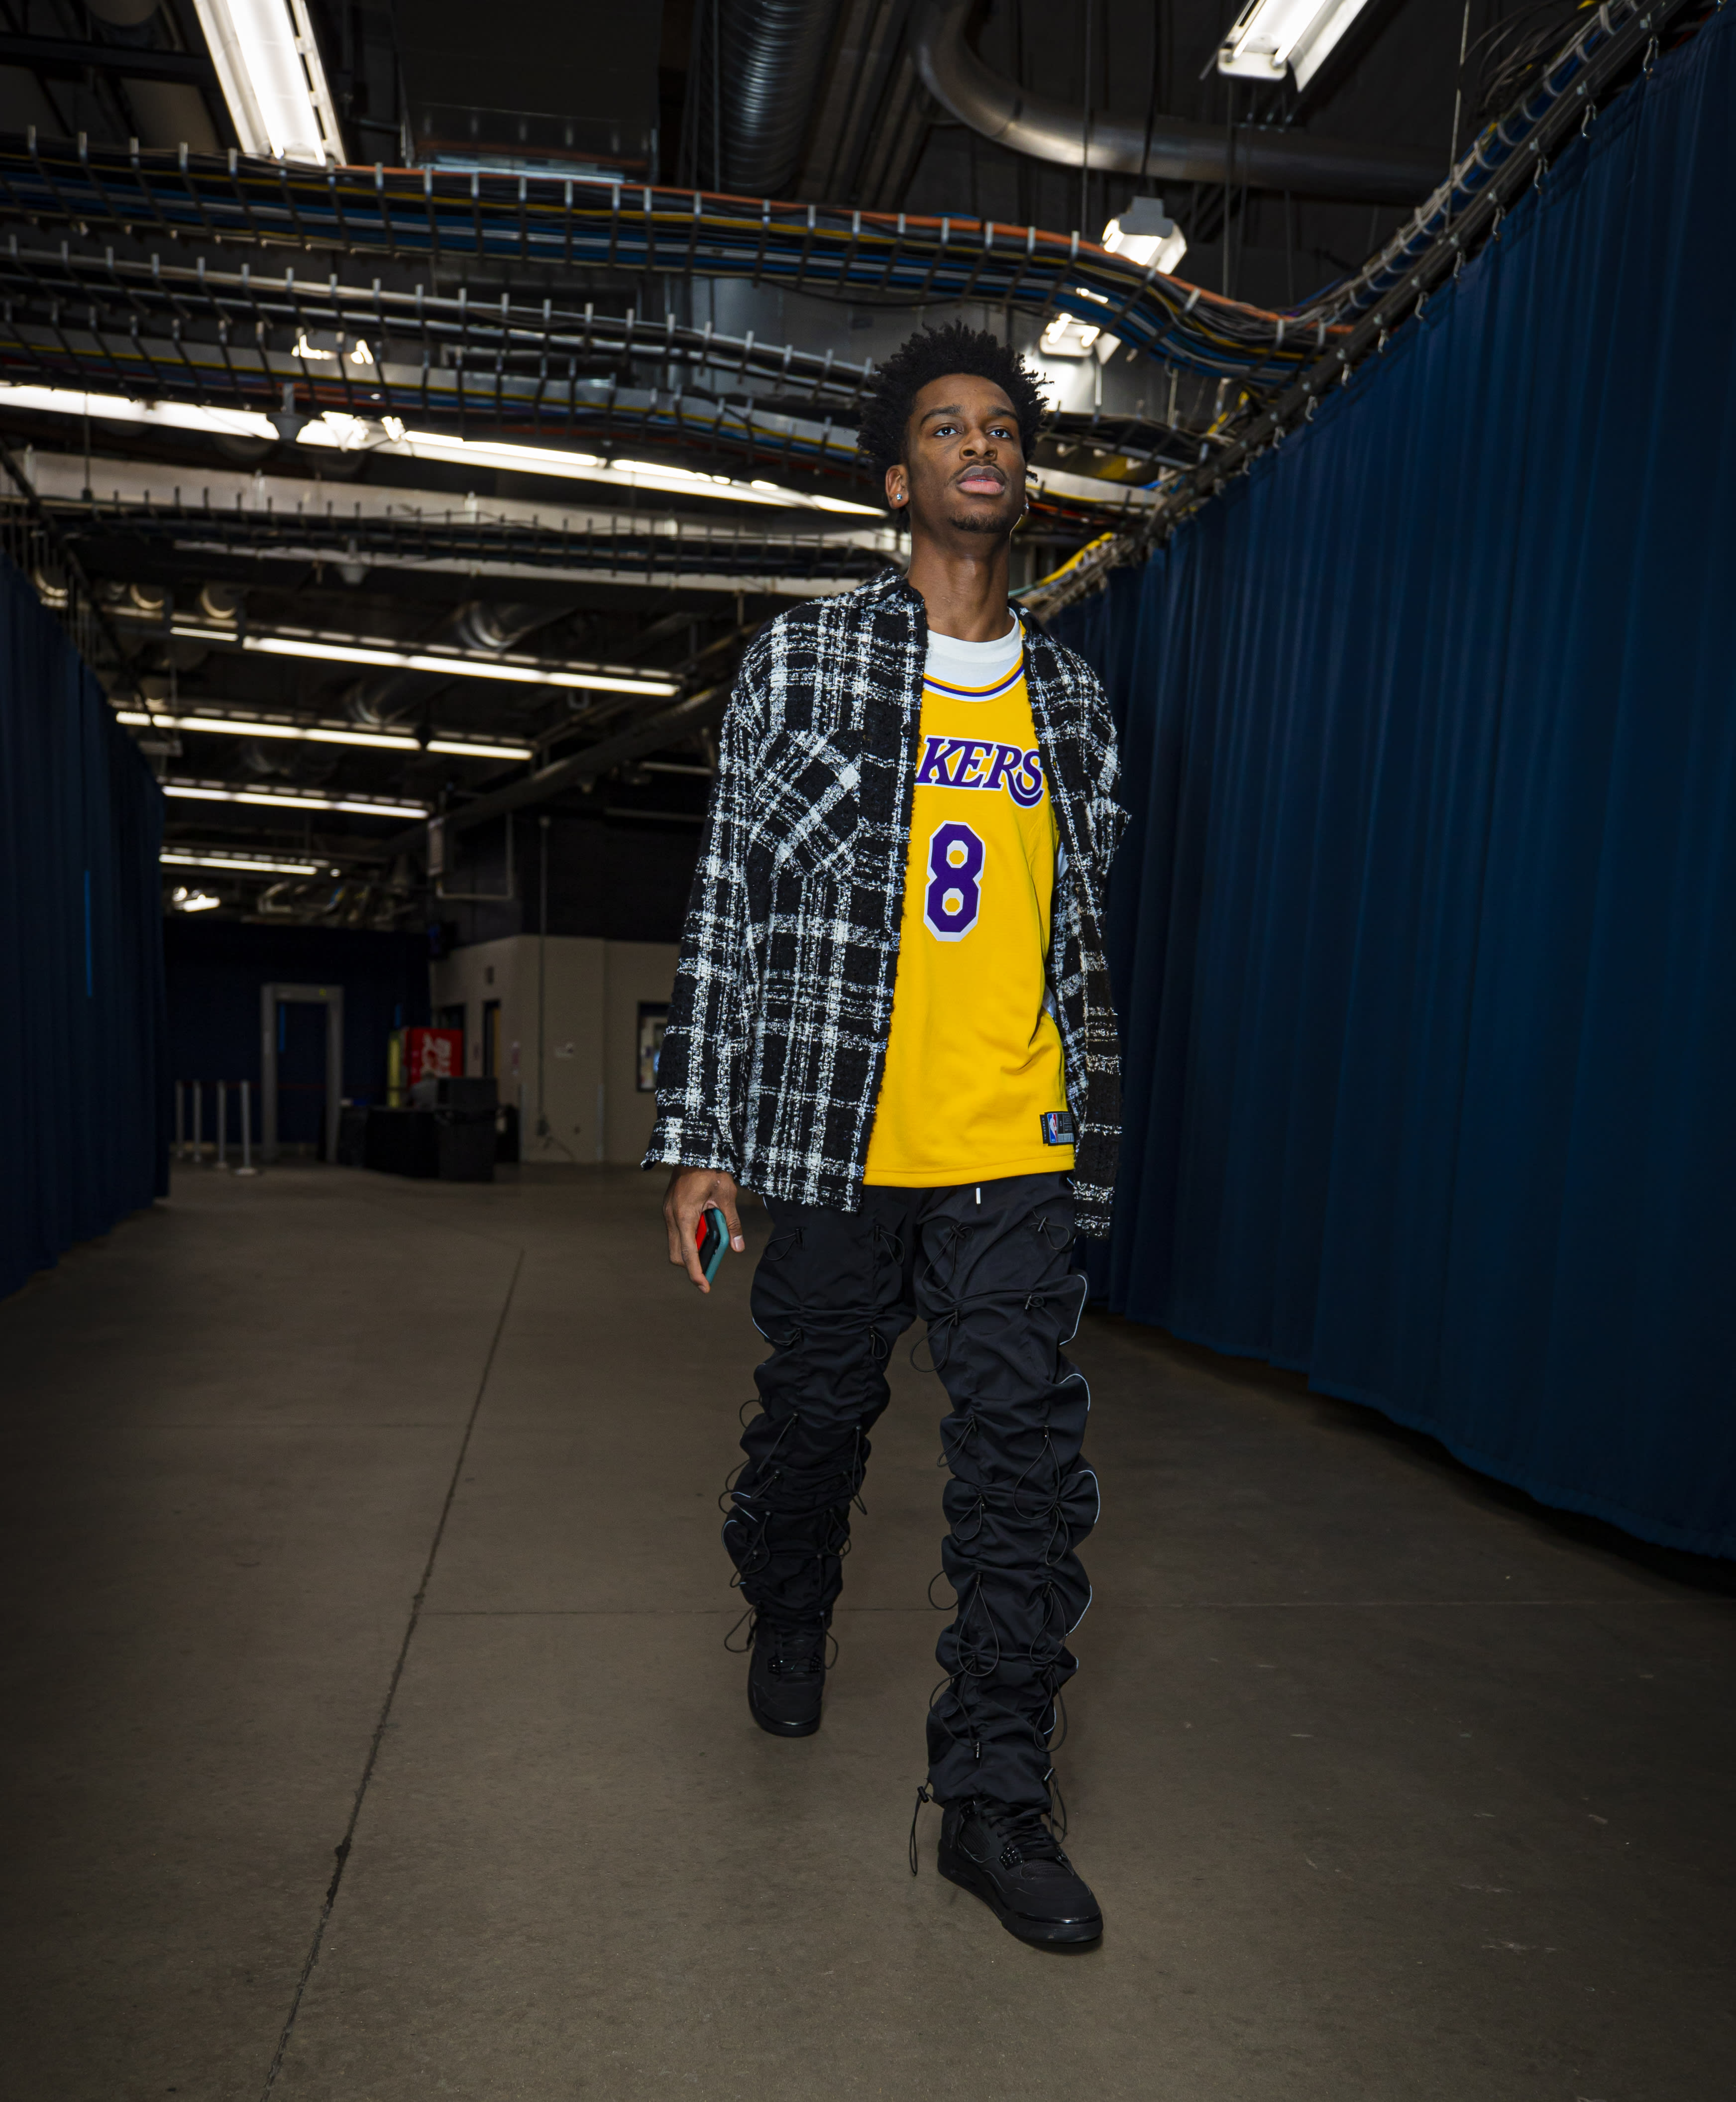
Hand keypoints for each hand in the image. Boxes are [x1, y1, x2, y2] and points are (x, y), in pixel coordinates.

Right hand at [663, 1166, 745, 1291]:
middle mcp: (671, 1216)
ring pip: (677, 1242)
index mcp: (684, 1215)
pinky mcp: (669, 1207)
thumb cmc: (711, 1169)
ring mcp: (668, 1211)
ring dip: (693, 1246)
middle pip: (677, 1253)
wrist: (694, 1147)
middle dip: (693, 1263)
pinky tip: (705, 1225)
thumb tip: (738, 1247)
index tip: (704, 1287)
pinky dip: (690, 1235)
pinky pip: (677, 1230)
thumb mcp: (727, 1195)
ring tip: (712, 1238)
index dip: (696, 1273)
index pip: (688, 1253)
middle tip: (711, 1265)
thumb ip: (732, 1223)